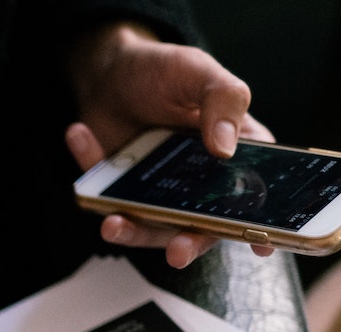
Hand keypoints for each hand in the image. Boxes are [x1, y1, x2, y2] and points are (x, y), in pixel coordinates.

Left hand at [63, 22, 276, 268]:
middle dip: (188, 244)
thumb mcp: (200, 73)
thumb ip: (223, 101)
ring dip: (130, 229)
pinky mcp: (118, 192)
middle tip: (177, 251)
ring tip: (112, 223)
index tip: (261, 246)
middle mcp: (197, 184)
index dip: (258, 223)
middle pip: (199, 227)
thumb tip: (225, 147)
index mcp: (234, 157)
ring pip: (148, 226)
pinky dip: (90, 168)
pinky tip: (79, 134)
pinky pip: (103, 195)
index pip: (253, 195)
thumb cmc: (165, 71)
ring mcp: (156, 194)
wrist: (111, 70)